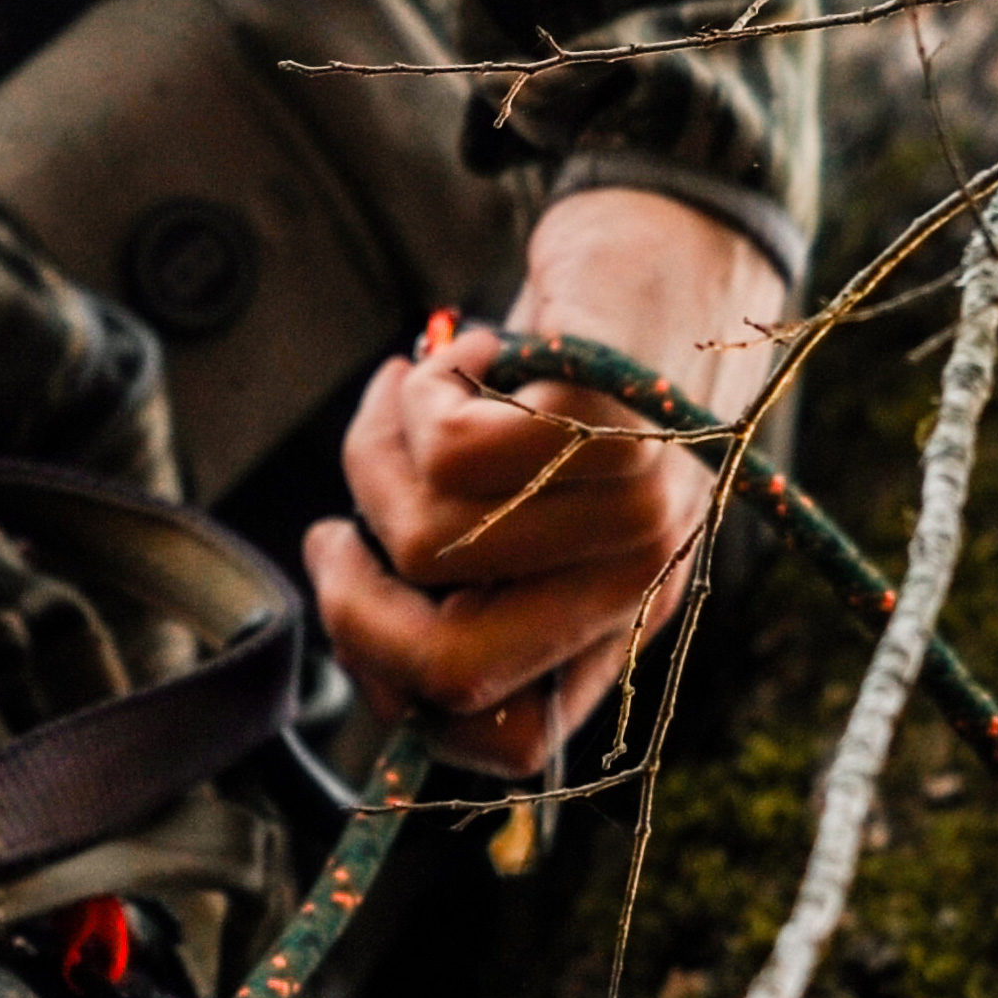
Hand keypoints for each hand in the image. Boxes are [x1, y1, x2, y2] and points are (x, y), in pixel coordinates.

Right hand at [312, 182, 788, 783]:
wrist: (669, 254)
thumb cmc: (569, 383)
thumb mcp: (527, 513)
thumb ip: (467, 600)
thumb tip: (369, 665)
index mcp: (619, 624)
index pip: (512, 743)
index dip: (410, 707)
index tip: (363, 633)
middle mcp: (637, 581)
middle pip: (450, 665)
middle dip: (352, 609)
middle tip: (329, 538)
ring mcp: (633, 508)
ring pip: (425, 540)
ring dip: (376, 455)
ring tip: (409, 392)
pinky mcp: (608, 423)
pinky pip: (447, 449)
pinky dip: (419, 392)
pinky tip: (459, 351)